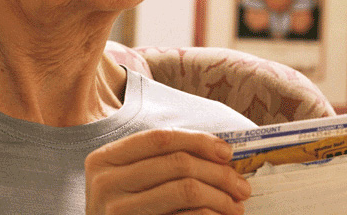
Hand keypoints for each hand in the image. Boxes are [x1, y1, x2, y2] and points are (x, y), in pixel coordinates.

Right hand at [85, 128, 250, 214]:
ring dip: (220, 197)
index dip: (198, 140)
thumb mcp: (132, 178)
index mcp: (105, 159)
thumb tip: (221, 152)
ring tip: (236, 206)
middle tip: (241, 186)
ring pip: (185, 190)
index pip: (161, 138)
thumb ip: (163, 160)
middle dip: (218, 173)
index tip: (227, 152)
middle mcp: (105, 183)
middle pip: (178, 163)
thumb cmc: (127, 208)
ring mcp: (116, 211)